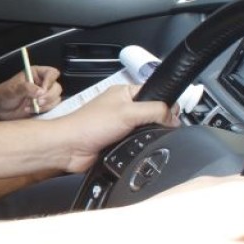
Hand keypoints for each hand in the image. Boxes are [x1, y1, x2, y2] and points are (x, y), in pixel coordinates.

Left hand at [0, 65, 61, 119]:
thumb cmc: (3, 94)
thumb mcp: (12, 90)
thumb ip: (26, 88)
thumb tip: (41, 91)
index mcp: (35, 73)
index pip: (52, 73)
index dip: (50, 81)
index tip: (42, 90)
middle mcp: (42, 83)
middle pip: (57, 87)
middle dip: (48, 96)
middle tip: (36, 101)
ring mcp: (44, 95)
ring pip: (56, 98)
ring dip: (45, 104)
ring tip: (30, 106)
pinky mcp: (43, 105)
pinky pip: (52, 107)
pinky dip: (43, 110)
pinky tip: (30, 110)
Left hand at [57, 84, 174, 172]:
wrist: (69, 148)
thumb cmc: (88, 124)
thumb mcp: (128, 112)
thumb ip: (154, 111)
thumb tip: (174, 117)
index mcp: (125, 93)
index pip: (154, 93)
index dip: (166, 103)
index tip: (173, 115)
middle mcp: (123, 108)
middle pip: (152, 114)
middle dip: (157, 123)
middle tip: (159, 129)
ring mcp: (120, 126)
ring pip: (145, 131)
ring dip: (146, 137)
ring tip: (144, 140)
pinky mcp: (118, 142)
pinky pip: (136, 145)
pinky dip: (138, 148)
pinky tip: (137, 150)